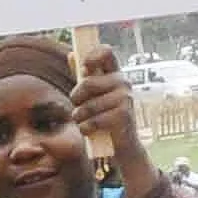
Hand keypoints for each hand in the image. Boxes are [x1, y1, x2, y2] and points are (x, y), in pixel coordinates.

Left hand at [73, 47, 143, 171]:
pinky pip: (94, 120)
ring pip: (88, 105)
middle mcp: (124, 82)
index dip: (92, 56)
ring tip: (83, 121)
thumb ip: (84, 76)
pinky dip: (86, 128)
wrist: (123, 145)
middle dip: (76, 97)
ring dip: (79, 116)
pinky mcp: (124, 115)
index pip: (107, 52)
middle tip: (77, 106)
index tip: (83, 68)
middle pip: (88, 82)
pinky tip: (89, 130)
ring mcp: (125, 98)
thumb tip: (71, 54)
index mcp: (115, 73)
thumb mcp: (93, 95)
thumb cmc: (104, 116)